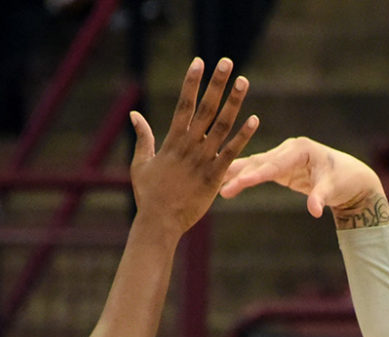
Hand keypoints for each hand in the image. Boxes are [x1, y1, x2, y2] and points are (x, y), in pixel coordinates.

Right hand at [128, 56, 258, 237]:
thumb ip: (143, 137)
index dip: (192, 81)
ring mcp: (203, 160)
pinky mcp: (215, 176)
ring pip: (221, 125)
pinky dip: (243, 136)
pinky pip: (232, 152)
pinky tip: (254, 119)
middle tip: (227, 62)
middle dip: (216, 84)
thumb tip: (134, 114)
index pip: (183, 103)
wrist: (159, 222)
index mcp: (171, 140)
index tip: (200, 62)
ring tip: (244, 82)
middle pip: (205, 108)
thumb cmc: (149, 194)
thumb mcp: (141, 163)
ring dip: (234, 102)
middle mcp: (188, 146)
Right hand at [219, 136, 388, 225]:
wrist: (350, 177)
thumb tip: (315, 211)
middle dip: (240, 176)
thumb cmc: (344, 180)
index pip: (275, 164)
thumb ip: (321, 198)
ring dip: (234, 174)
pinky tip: (222, 181)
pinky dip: (240, 176)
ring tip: (210, 181)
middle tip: (220, 187)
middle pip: (259, 163)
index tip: (241, 181)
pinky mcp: (279, 167)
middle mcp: (288, 149)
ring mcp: (281, 157)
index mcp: (300, 149)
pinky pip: (256, 171)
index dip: (258, 174)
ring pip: (253, 165)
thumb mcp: (334, 188)